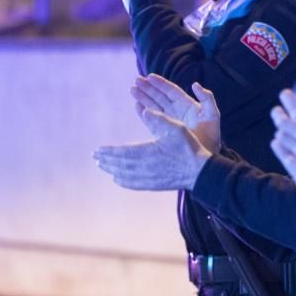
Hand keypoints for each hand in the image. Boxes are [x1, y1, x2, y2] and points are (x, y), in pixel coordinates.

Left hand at [95, 107, 211, 189]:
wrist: (199, 171)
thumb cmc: (189, 148)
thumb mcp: (177, 128)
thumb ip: (159, 119)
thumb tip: (144, 111)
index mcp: (147, 152)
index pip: (122, 152)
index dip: (108, 152)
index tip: (98, 150)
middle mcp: (144, 166)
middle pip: (119, 165)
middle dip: (106, 160)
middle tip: (96, 157)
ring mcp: (148, 177)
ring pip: (124, 175)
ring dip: (111, 170)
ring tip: (102, 166)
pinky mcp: (153, 185)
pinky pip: (132, 184)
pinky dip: (122, 181)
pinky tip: (117, 179)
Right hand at [130, 74, 220, 152]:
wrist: (206, 155)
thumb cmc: (212, 134)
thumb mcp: (212, 114)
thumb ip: (207, 99)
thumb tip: (195, 84)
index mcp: (187, 105)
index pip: (171, 91)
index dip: (161, 83)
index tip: (149, 76)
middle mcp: (176, 111)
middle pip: (159, 96)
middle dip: (148, 88)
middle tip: (136, 80)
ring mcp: (169, 121)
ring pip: (153, 106)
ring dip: (143, 98)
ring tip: (132, 89)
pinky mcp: (163, 132)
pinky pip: (151, 120)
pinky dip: (144, 113)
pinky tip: (137, 106)